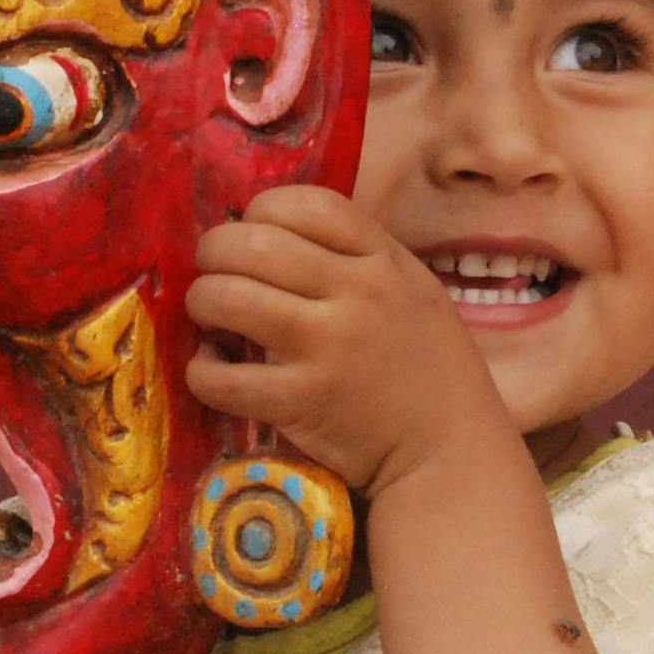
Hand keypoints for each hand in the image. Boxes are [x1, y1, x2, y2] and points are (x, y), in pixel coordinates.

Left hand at [183, 187, 513, 499]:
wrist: (450, 449)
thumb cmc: (428, 369)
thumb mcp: (413, 291)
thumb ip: (358, 259)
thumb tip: (276, 235)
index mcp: (385, 261)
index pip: (306, 204)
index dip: (262, 211)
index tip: (254, 234)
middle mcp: (356, 293)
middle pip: (253, 242)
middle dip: (215, 251)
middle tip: (214, 272)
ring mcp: (326, 347)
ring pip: (227, 298)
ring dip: (202, 301)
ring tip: (210, 315)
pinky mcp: (300, 401)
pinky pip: (222, 377)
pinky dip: (202, 370)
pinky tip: (213, 368)